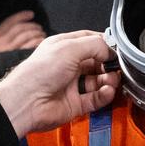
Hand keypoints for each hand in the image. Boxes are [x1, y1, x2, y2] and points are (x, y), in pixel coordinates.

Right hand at [0, 9, 46, 52]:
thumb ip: (3, 39)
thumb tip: (19, 30)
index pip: (10, 22)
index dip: (21, 16)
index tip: (30, 14)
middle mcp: (3, 43)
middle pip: (21, 29)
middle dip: (32, 26)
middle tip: (39, 28)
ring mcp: (10, 51)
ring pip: (27, 36)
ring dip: (37, 33)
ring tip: (41, 35)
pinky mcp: (17, 58)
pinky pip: (31, 46)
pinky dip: (37, 42)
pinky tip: (41, 42)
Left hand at [0, 31, 121, 135]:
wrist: (27, 102)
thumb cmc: (39, 72)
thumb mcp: (69, 48)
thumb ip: (95, 45)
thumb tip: (110, 49)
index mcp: (63, 47)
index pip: (89, 41)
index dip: (104, 44)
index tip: (116, 48)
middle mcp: (67, 65)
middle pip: (96, 62)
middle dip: (108, 63)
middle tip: (117, 65)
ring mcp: (71, 85)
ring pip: (97, 81)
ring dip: (109, 80)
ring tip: (113, 79)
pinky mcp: (74, 104)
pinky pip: (95, 99)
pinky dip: (104, 95)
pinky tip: (107, 91)